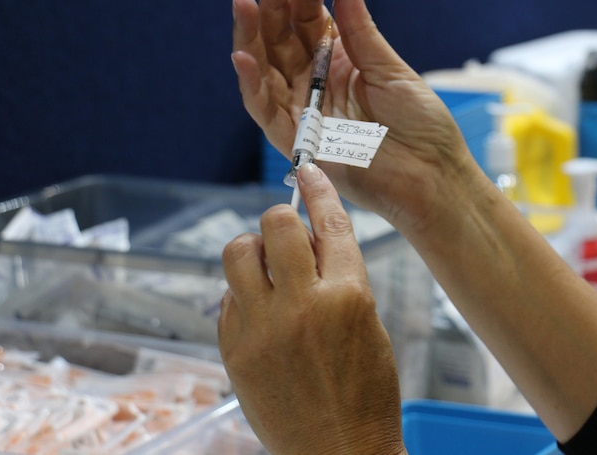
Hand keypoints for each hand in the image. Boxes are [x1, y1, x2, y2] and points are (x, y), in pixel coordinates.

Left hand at [218, 163, 406, 454]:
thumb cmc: (364, 393)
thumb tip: (306, 242)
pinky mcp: (234, 350)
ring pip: (237, 252)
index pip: (329, 223)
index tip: (308, 171)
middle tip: (284, 234)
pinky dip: (241, 295)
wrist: (338, 453)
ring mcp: (262, 328)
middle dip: (279, 220)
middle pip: (274, 225)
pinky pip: (227, 298)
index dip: (318, 190)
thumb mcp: (369, 326)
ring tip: (264, 269)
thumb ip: (339, 279)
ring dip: (252, 250)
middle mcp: (303, 306)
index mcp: (349, 296)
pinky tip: (258, 313)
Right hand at [232, 0, 476, 231]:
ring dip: (251, 36)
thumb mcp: (390, 69)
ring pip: (264, 69)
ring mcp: (303, 110)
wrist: (431, 174)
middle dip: (274, 6)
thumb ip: (360, 30)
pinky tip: (243, 55)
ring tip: (244, 3)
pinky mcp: (296, 141)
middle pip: (281, 40)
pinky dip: (250, 84)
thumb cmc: (420, 125)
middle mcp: (315, 83)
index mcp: (340, 62)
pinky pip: (264, 110)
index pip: (311, 21)